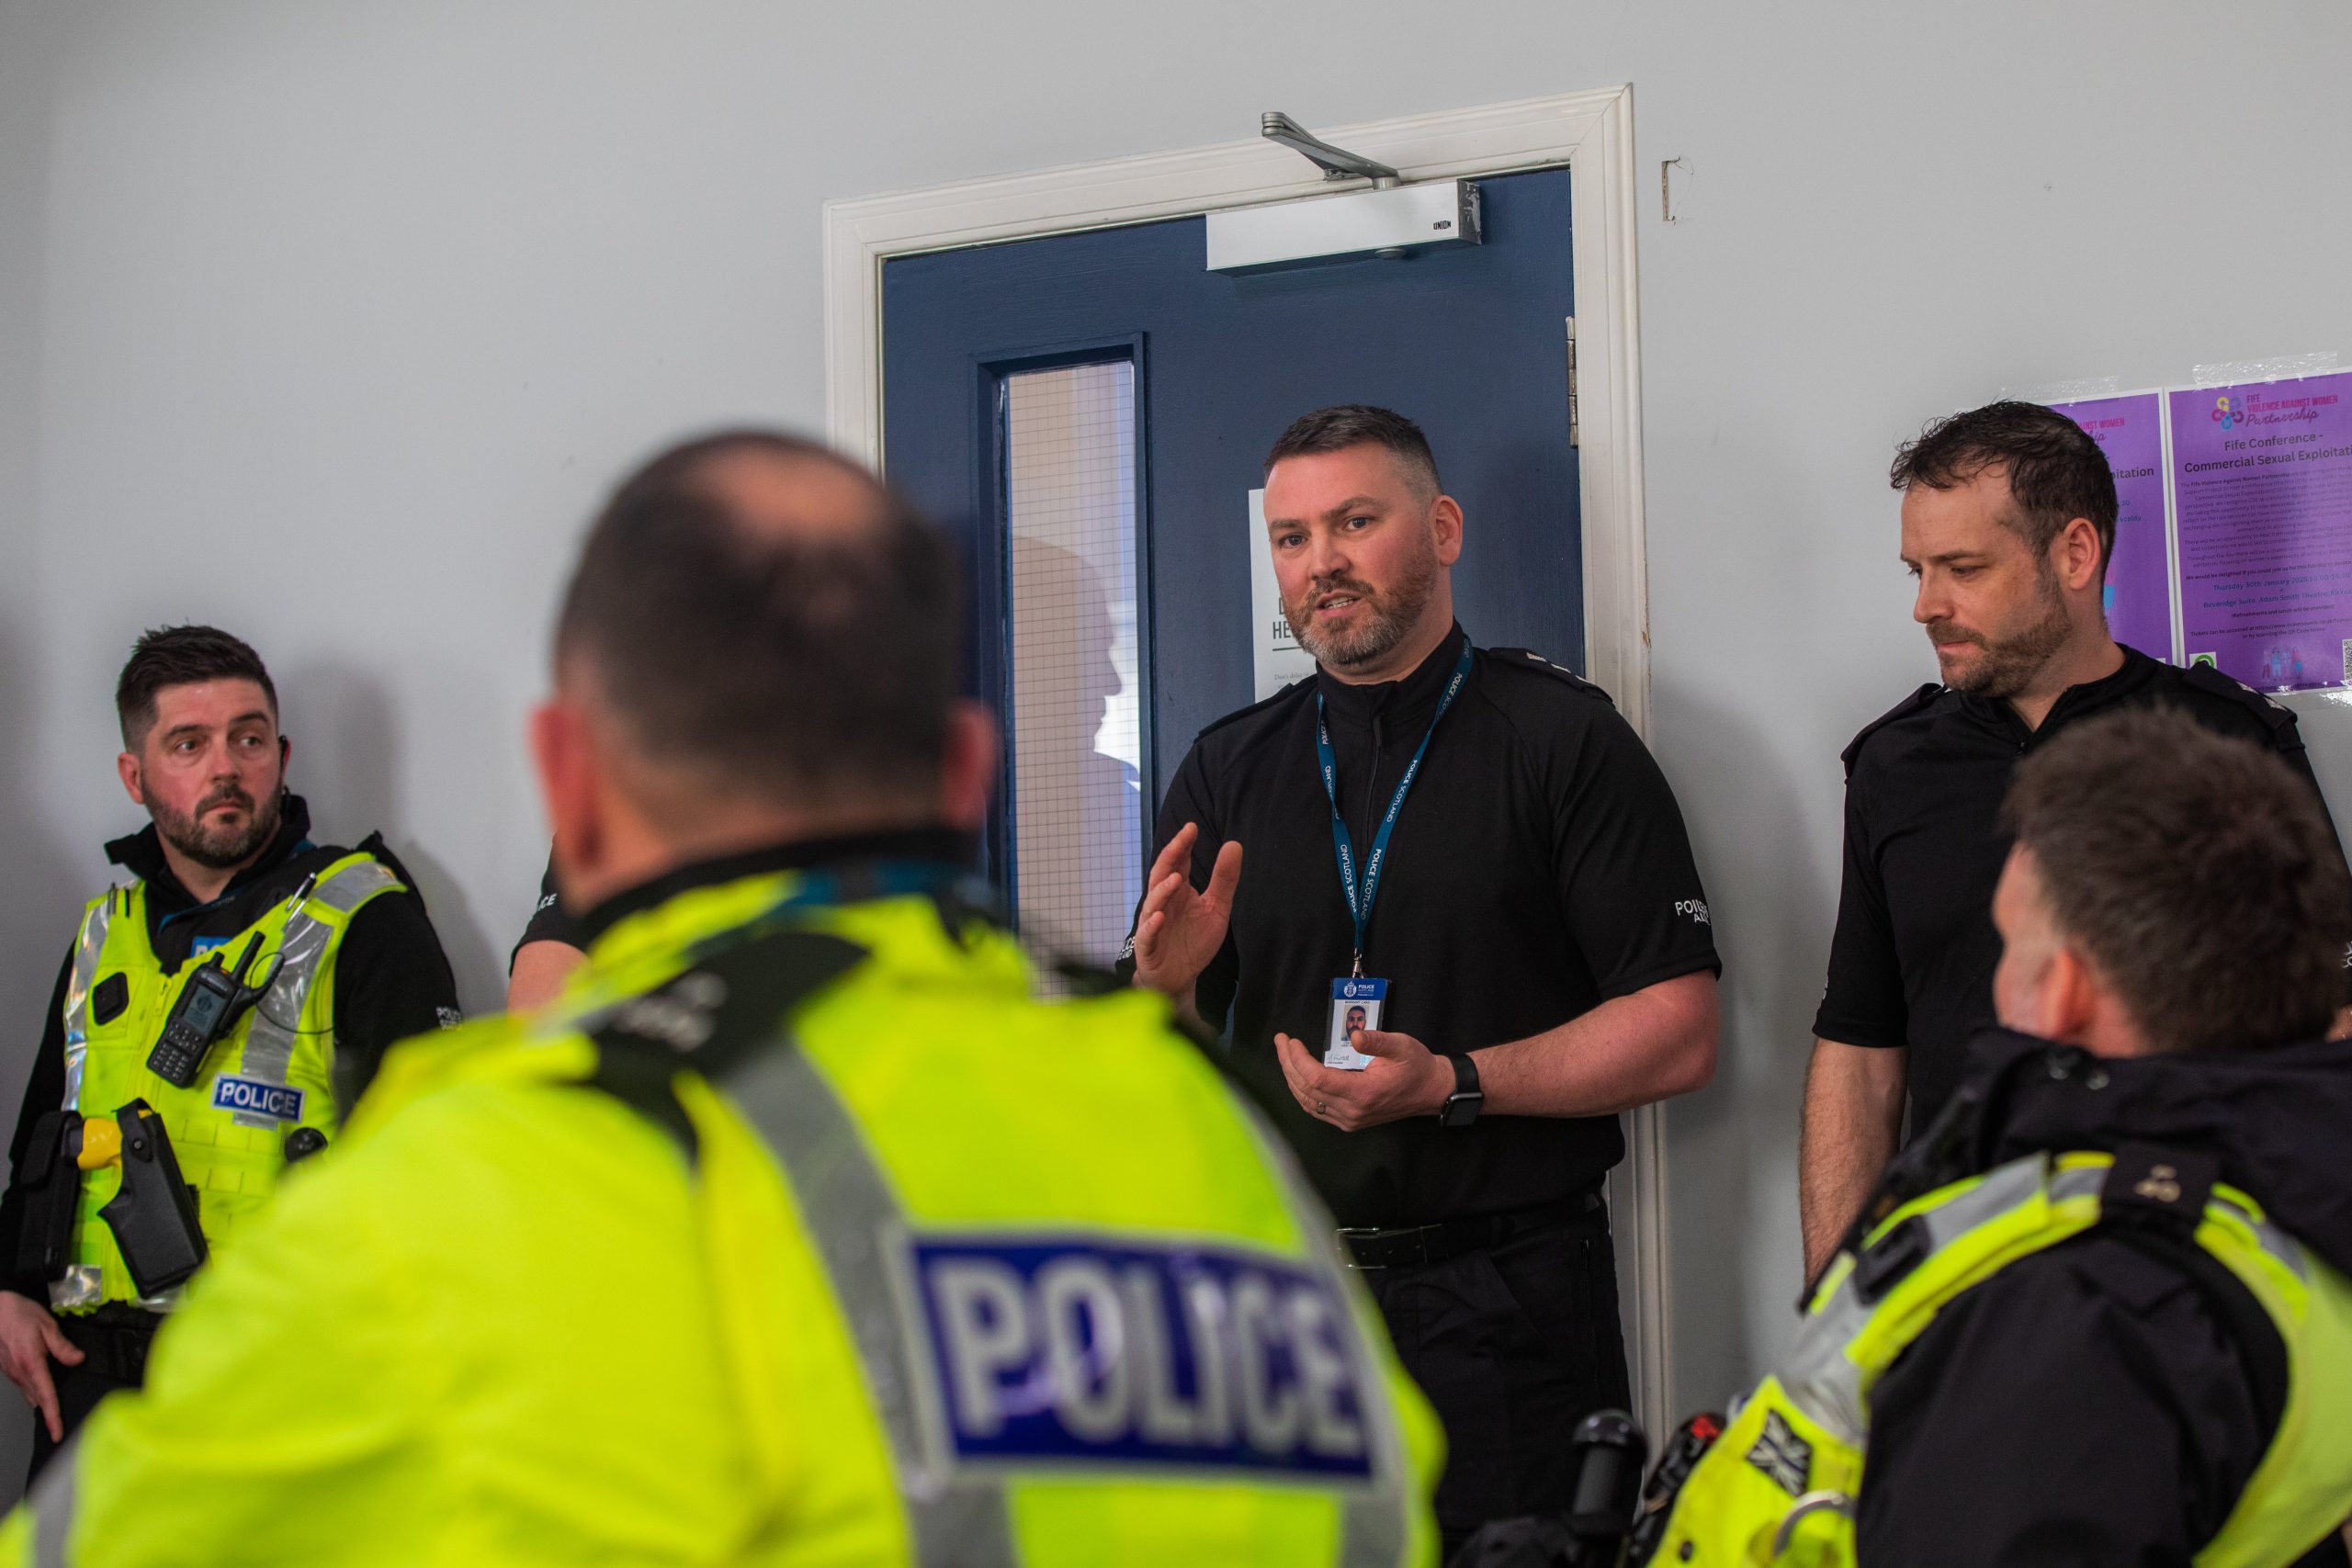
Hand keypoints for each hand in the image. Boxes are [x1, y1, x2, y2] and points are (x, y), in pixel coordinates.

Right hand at [0, 1290, 81, 1442]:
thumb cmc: (19, 1314)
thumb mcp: (47, 1325)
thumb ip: (62, 1346)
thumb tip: (78, 1360)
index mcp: (31, 1363)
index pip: (45, 1395)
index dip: (52, 1416)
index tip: (57, 1432)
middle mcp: (20, 1372)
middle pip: (37, 1400)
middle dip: (49, 1415)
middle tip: (60, 1428)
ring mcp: (12, 1372)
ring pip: (29, 1394)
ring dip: (41, 1404)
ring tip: (54, 1415)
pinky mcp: (9, 1368)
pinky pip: (24, 1385)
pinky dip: (34, 1392)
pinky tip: (42, 1393)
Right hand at [1132, 824, 1241, 1000]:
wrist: (1179, 977)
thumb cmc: (1193, 940)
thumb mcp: (1216, 908)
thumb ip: (1224, 880)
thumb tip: (1234, 845)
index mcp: (1178, 891)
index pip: (1178, 862)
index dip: (1183, 845)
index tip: (1192, 827)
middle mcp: (1163, 902)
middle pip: (1162, 875)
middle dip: (1170, 856)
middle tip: (1182, 839)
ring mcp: (1152, 923)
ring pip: (1152, 902)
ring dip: (1162, 891)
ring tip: (1175, 879)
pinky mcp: (1148, 946)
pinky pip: (1147, 934)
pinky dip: (1151, 925)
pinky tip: (1159, 917)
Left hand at [1276, 1026, 1453, 1131]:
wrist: (1430, 1091)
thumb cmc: (1416, 1066)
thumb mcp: (1400, 1045)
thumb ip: (1377, 1041)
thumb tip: (1356, 1035)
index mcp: (1363, 1093)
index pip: (1317, 1079)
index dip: (1298, 1060)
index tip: (1291, 1041)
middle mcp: (1352, 1111)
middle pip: (1307, 1090)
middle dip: (1288, 1064)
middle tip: (1281, 1042)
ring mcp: (1349, 1119)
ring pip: (1308, 1102)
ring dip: (1291, 1078)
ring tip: (1285, 1054)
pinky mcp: (1348, 1121)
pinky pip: (1316, 1108)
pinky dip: (1302, 1091)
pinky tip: (1297, 1074)